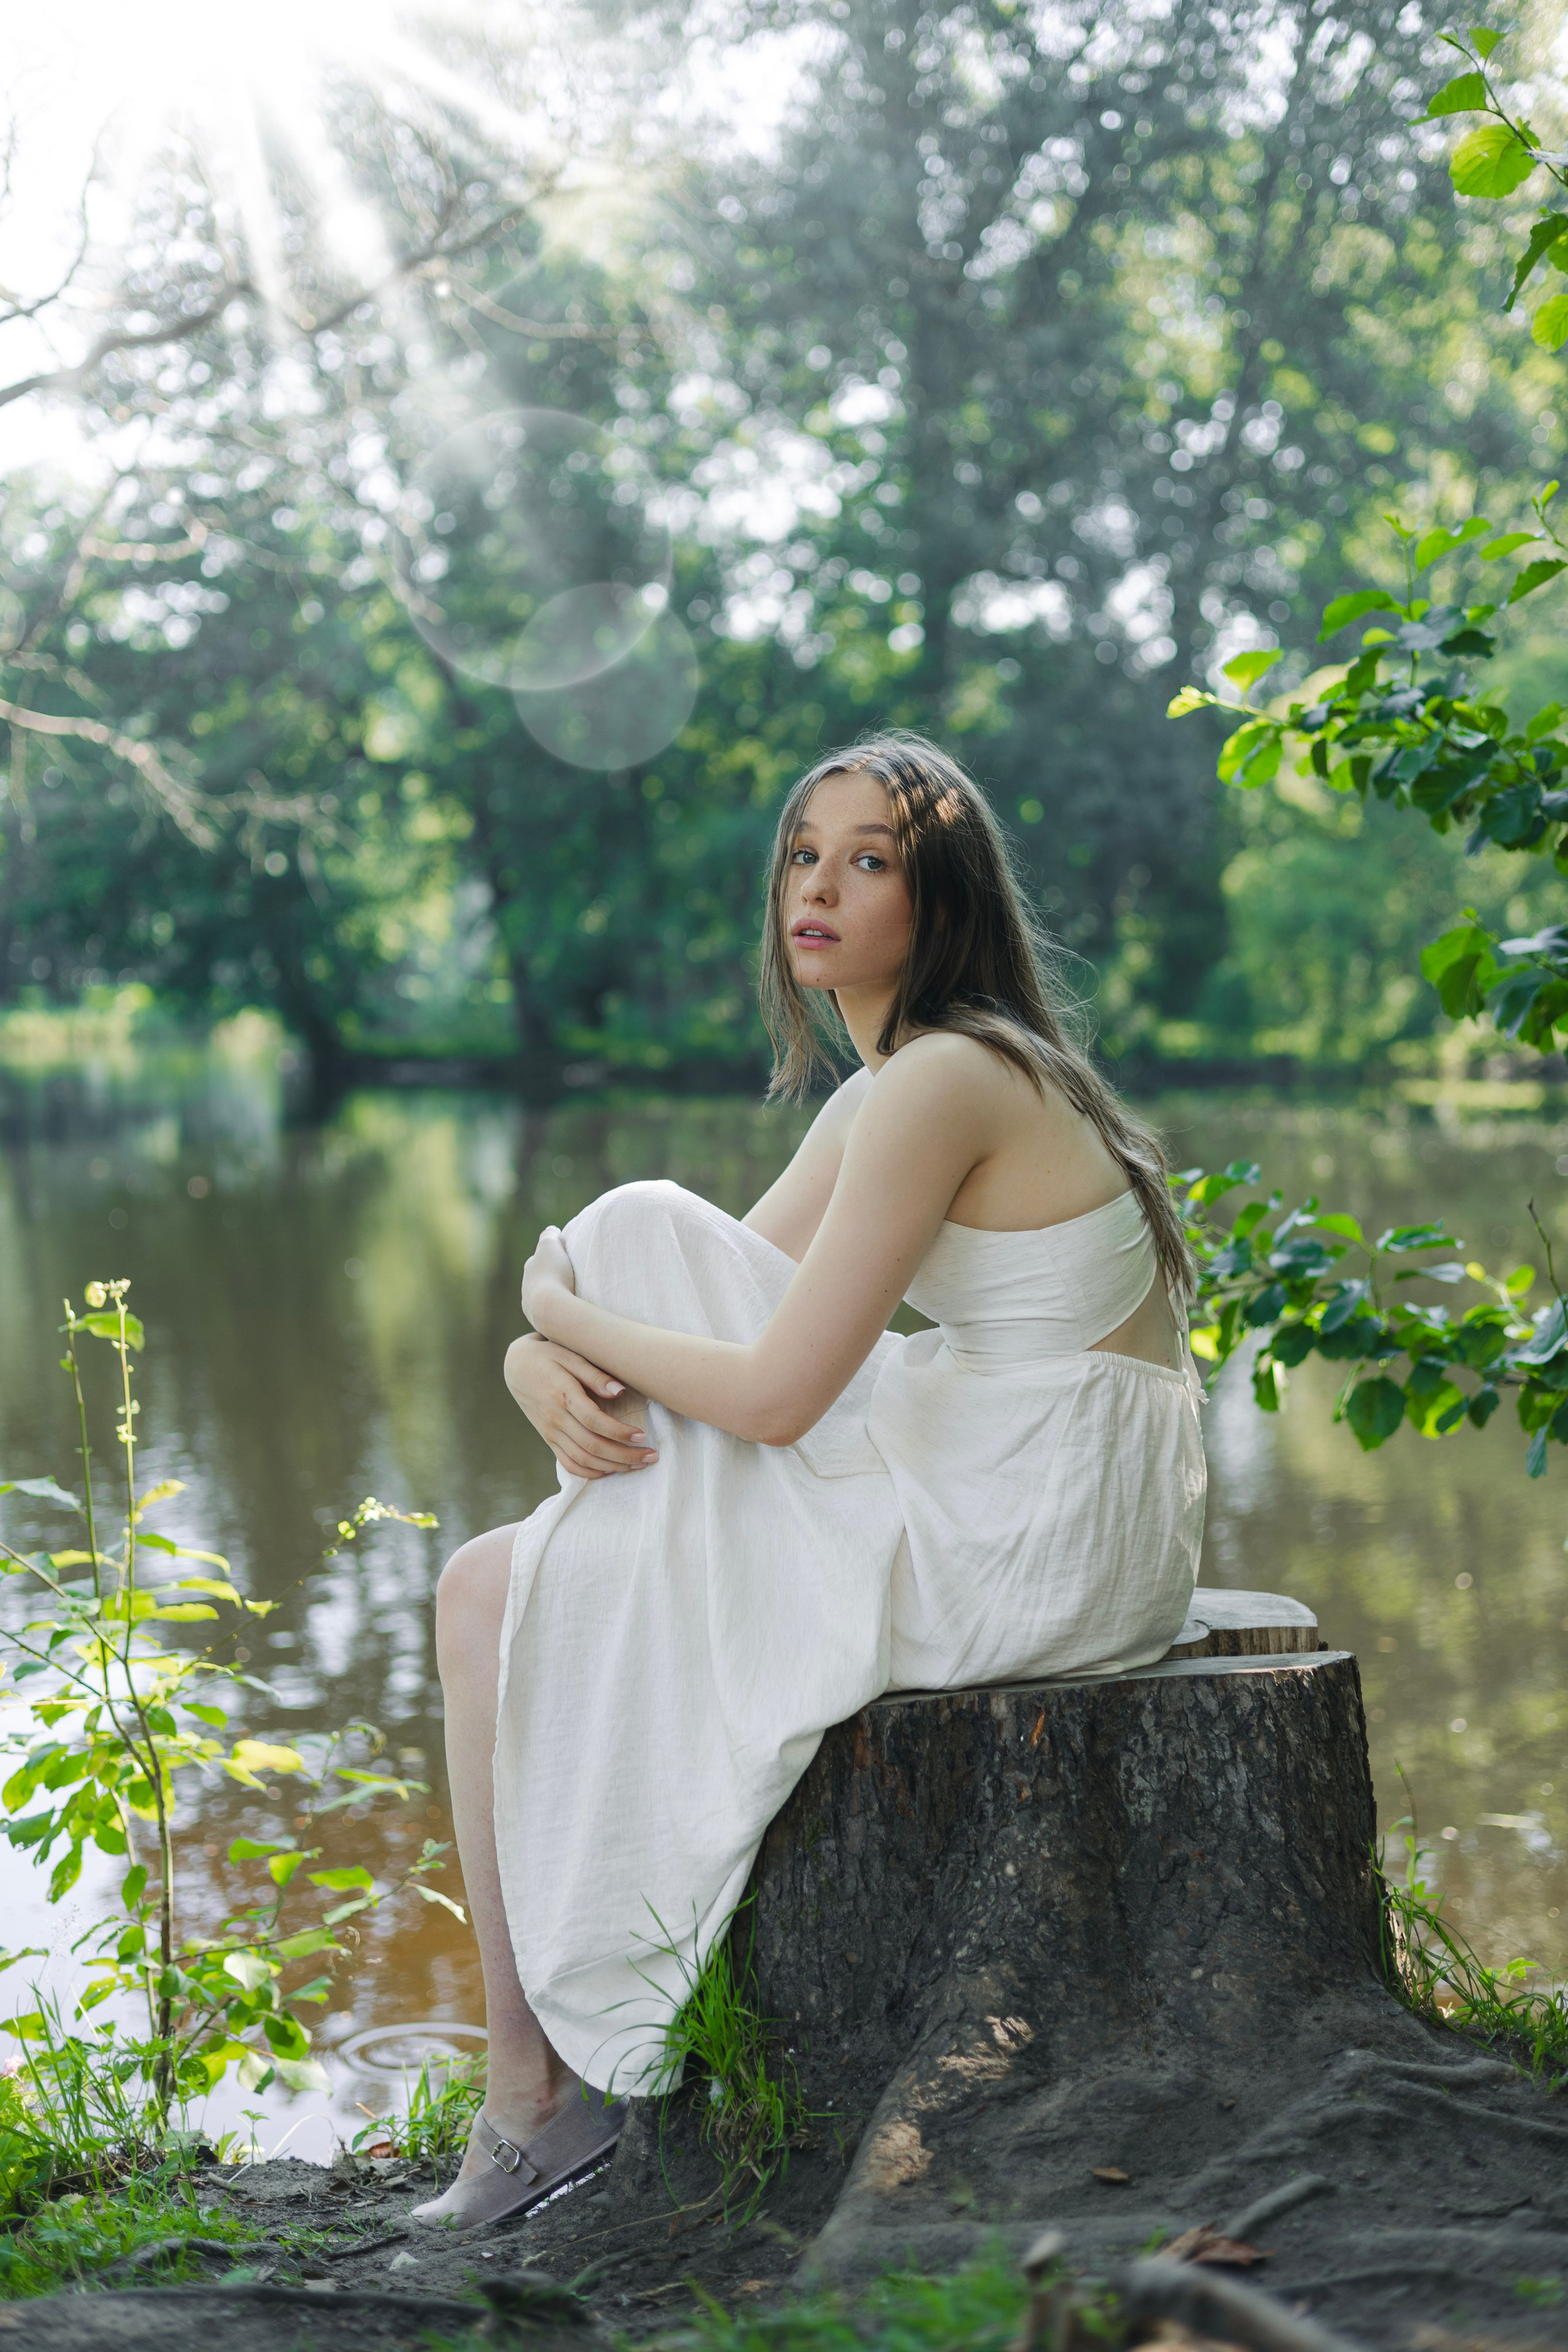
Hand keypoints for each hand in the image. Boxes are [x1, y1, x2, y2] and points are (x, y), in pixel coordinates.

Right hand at [503, 1334, 658, 1480]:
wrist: (516, 1366)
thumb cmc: (549, 1356)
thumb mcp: (571, 1356)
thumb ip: (595, 1375)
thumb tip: (620, 1391)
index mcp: (563, 1396)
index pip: (594, 1422)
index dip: (619, 1432)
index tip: (642, 1435)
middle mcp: (556, 1419)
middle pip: (592, 1446)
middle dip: (624, 1455)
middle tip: (651, 1456)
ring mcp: (550, 1432)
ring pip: (583, 1459)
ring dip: (612, 1467)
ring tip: (637, 1466)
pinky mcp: (548, 1439)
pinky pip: (568, 1463)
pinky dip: (589, 1472)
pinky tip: (610, 1471)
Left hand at [520, 1226, 575, 1334]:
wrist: (551, 1309)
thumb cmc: (553, 1274)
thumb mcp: (550, 1246)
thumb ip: (549, 1236)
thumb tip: (551, 1230)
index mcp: (529, 1269)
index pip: (539, 1260)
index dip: (551, 1258)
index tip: (563, 1257)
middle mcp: (526, 1290)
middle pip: (540, 1282)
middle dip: (552, 1280)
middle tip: (568, 1279)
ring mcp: (533, 1310)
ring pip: (545, 1301)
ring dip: (556, 1298)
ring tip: (571, 1298)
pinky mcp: (543, 1326)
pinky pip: (553, 1315)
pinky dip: (560, 1312)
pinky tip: (570, 1312)